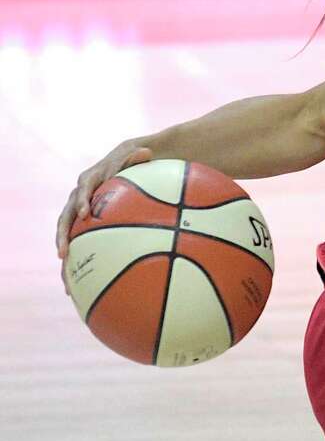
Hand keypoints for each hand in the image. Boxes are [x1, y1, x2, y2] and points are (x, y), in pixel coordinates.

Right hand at [57, 144, 153, 291]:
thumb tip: (147, 151)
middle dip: (62, 237)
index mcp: (89, 182)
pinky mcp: (84, 227)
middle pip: (65, 220)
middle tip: (63, 254)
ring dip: (65, 256)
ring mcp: (78, 214)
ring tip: (66, 279)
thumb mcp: (135, 158)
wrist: (121, 166)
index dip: (81, 202)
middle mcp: (78, 199)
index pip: (82, 192)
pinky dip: (78, 264)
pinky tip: (79, 289)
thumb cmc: (130, 164)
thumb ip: (137, 159)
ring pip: (67, 237)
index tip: (84, 214)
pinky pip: (79, 246)